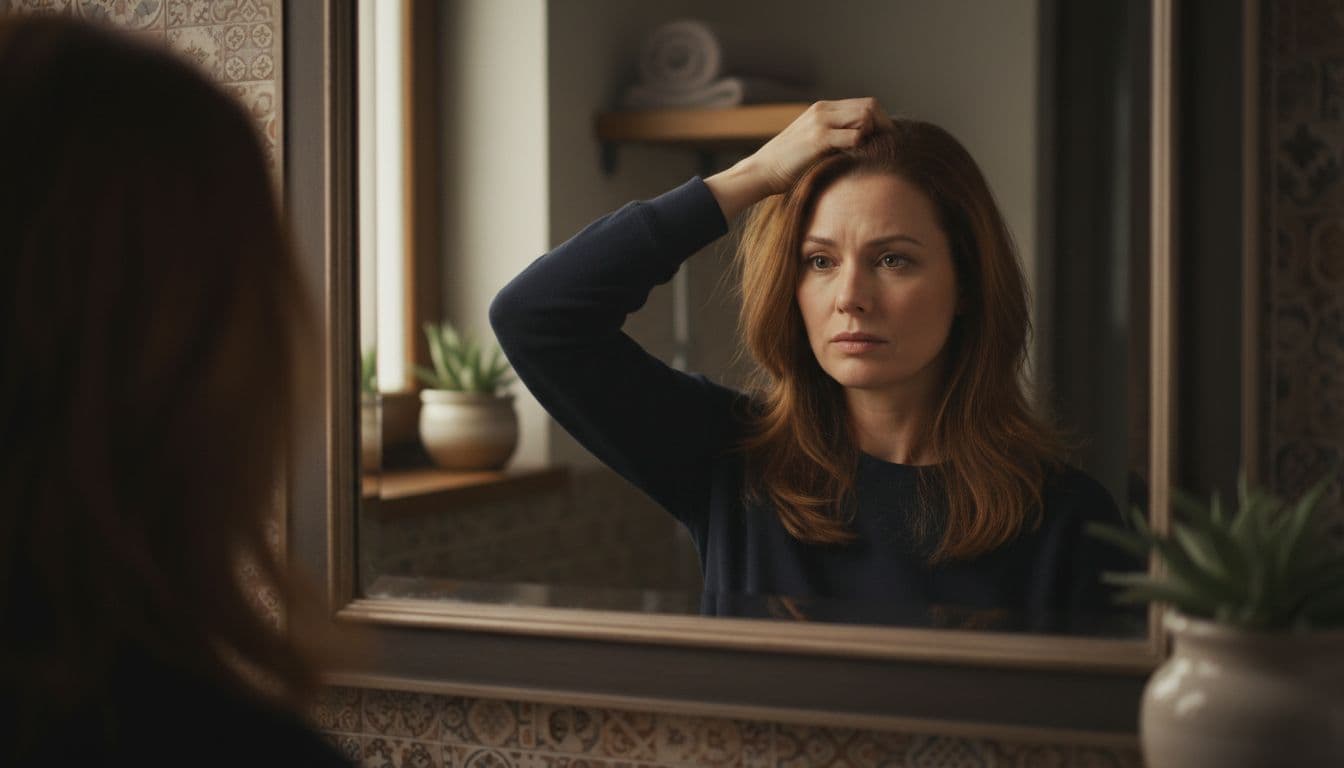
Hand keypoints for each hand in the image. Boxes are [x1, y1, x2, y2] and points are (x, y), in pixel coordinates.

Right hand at [705, 98, 891, 220]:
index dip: (881, 121)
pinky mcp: (818, 138)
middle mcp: (823, 110)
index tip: (885, 141)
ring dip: (872, 135)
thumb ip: (835, 138)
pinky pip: (854, 136)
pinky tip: (856, 159)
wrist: (762, 171)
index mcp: (823, 109)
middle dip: (884, 126)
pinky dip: (862, 146)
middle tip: (886, 148)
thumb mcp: (814, 144)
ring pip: (865, 116)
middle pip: (870, 106)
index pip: (865, 104)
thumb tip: (863, 146)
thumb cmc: (788, 165)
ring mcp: (820, 122)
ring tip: (869, 154)